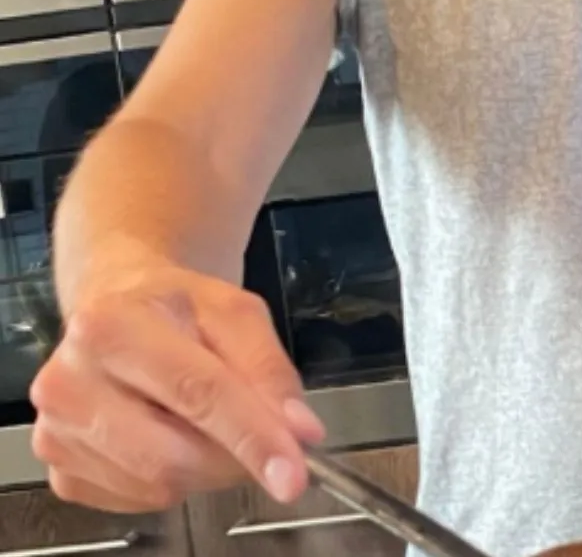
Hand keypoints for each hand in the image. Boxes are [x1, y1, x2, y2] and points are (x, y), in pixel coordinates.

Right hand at [31, 255, 324, 512]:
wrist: (122, 305)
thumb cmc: (178, 307)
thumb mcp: (236, 313)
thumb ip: (270, 370)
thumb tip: (299, 431)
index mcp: (112, 325)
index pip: (197, 393)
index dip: (252, 437)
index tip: (293, 473)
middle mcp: (68, 381)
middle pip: (171, 454)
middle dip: (234, 459)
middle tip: (268, 445)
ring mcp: (56, 433)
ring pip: (156, 485)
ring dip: (206, 469)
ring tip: (209, 421)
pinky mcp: (60, 471)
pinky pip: (136, 501)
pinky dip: (174, 480)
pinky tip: (173, 435)